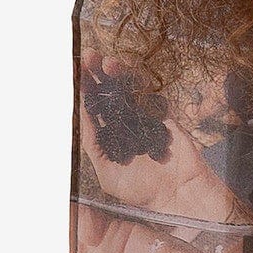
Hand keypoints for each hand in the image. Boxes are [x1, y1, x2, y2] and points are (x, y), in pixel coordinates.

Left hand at [78, 52, 245, 223]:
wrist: (179, 194)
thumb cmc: (143, 192)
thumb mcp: (109, 176)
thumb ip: (95, 149)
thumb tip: (80, 125)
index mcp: (107, 142)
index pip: (91, 113)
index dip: (82, 95)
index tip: (73, 75)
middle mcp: (123, 128)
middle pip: (106, 97)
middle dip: (96, 77)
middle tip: (88, 58)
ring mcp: (143, 121)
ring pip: (127, 93)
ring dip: (116, 76)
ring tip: (106, 62)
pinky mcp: (163, 117)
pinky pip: (150, 98)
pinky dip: (140, 86)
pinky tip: (131, 76)